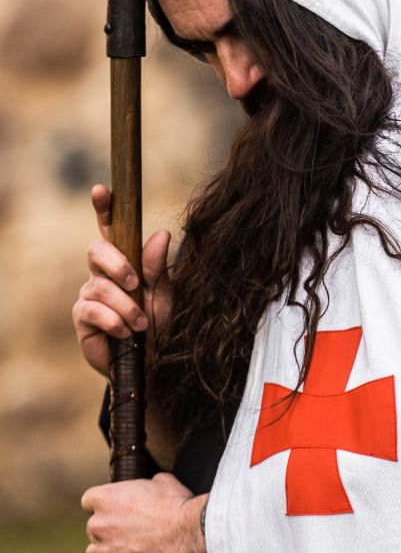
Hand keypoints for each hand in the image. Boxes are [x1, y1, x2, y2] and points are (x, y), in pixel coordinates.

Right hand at [72, 183, 172, 377]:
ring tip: (141, 323)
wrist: (154, 362)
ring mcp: (90, 295)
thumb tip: (161, 234)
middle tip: (135, 284)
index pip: (110, 229)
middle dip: (117, 264)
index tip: (101, 190)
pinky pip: (91, 310)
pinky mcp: (82, 318)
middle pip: (96, 251)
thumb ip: (157, 267)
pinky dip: (113, 320)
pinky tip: (125, 333)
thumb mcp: (165, 294)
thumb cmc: (161, 325)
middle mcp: (104, 274)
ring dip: (125, 306)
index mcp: (126, 261)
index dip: (103, 208)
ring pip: (99, 285)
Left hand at [81, 473, 208, 552]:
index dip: (105, 505)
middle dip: (109, 530)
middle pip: (93, 529)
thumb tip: (148, 487)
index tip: (118, 510)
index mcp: (106, 499)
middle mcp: (98, 526)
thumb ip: (144, 485)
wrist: (193, 532)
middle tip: (133, 532)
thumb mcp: (162, 481)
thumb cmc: (179, 505)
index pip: (89, 501)